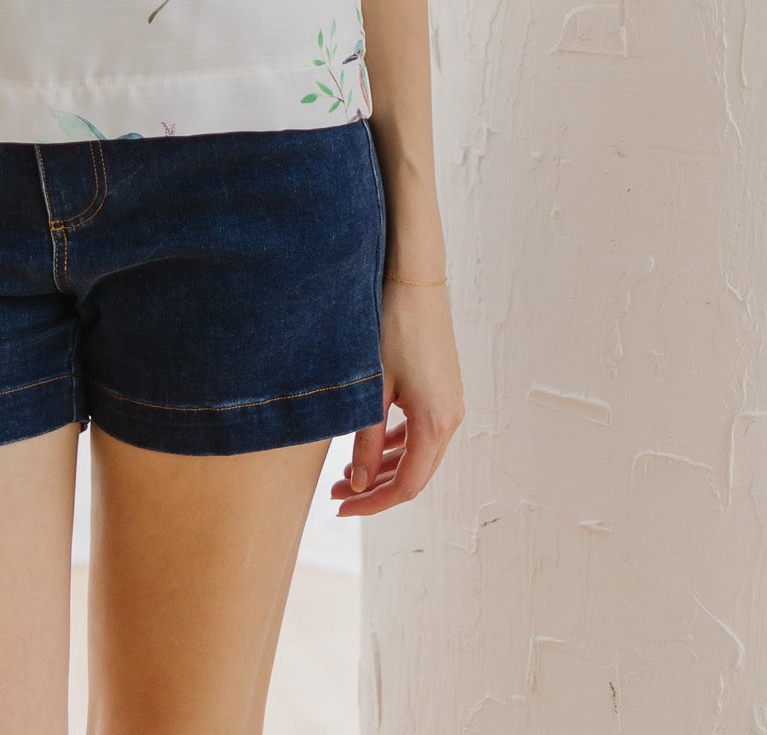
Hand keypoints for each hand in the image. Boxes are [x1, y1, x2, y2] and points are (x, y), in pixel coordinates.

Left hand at [331, 279, 464, 515]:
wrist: (416, 279)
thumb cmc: (392, 326)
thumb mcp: (373, 387)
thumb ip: (365, 439)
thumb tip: (356, 484)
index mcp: (436, 423)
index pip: (406, 485)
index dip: (373, 503)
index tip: (341, 508)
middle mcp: (451, 419)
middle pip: (414, 475)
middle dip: (374, 489)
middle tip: (336, 495)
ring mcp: (450, 404)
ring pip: (417, 454)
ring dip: (384, 467)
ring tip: (345, 473)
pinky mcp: (443, 390)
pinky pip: (421, 432)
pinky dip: (396, 445)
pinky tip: (369, 445)